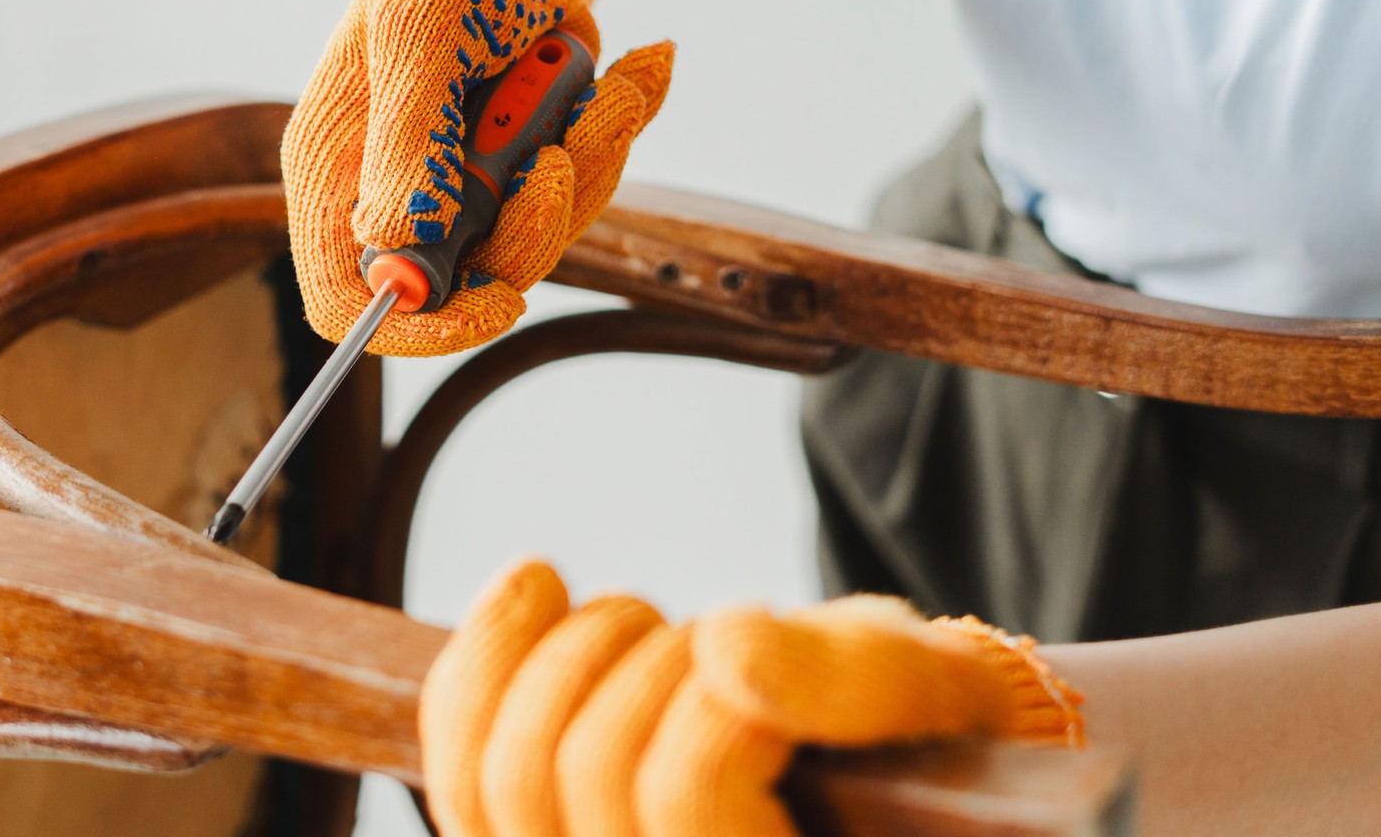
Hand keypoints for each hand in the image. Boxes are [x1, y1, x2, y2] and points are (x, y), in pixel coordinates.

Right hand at [282, 0, 672, 356]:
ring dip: (590, 158)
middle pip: (463, 280)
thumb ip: (409, 143)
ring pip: (538, 238)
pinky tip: (635, 68)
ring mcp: (466, 180)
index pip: (346, 296)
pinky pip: (584, 190)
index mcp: (337, 164)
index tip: (494, 300)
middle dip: (533, 221)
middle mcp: (397, 186)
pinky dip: (616, 129)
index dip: (413, 323)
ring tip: (609, 82)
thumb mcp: (420, 33)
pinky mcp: (528, 164)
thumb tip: (395, 250)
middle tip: (559, 154)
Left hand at [420, 561, 1084, 836]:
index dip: (709, 692)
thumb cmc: (920, 732)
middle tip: (708, 637)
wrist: (883, 766)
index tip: (756, 647)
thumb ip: (848, 680)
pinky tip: (538, 587)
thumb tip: (730, 654)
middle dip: (641, 660)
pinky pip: (457, 761)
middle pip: (579, 771)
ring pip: (499, 772)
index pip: (679, 793)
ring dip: (571, 654)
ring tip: (646, 632)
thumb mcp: (923, 689)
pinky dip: (485, 659)